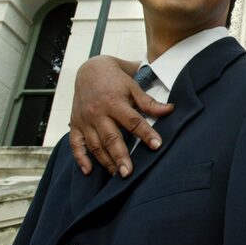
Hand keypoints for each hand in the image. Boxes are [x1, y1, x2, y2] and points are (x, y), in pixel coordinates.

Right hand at [69, 56, 172, 176]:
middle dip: (120, 157)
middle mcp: (98, 113)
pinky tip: (89, 171)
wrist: (90, 69)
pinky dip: (80, 158)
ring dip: (105, 161)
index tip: (157, 146)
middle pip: (111, 138)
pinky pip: (75, 144)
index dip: (146, 134)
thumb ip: (149, 102)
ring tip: (116, 174)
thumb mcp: (134, 86)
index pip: (133, 121)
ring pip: (95, 145)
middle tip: (128, 173)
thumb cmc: (115, 79)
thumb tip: (170, 110)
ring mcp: (84, 120)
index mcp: (114, 102)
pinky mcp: (75, 124)